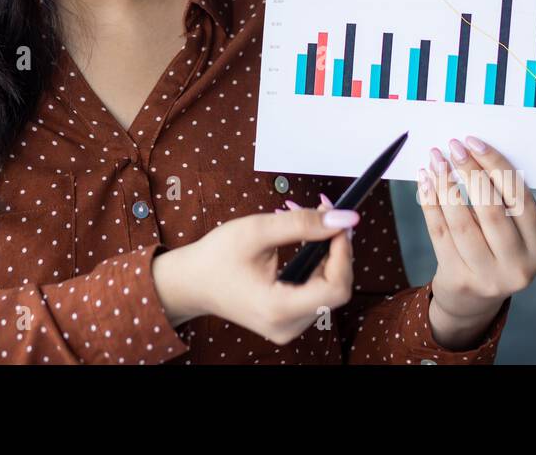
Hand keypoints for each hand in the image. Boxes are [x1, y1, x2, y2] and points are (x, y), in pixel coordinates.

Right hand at [152, 203, 358, 344]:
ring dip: (326, 251)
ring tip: (308, 218)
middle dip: (336, 246)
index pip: (336, 287)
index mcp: (279, 308)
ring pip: (330, 288)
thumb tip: (344, 218)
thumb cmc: (216, 257)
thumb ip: (302, 224)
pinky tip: (304, 239)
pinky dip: (316, 263)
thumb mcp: (256, 230)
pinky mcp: (288, 320)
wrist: (191, 282)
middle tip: (324, 210)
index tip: (338, 221)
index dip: (344, 252)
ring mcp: (289, 326)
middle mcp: (288, 326)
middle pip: (337, 288)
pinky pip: (317, 292)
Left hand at [416, 136, 535, 349]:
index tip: (476, 143)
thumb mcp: (511, 235)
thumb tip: (474, 153)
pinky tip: (426, 182)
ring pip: (461, 222)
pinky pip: (439, 233)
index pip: (520, 199)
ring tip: (436, 161)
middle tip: (454, 147)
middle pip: (491, 210)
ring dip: (445, 185)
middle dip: (470, 172)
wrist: (472, 302)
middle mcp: (517, 265)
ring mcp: (487, 276)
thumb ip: (502, 203)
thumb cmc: (494, 254)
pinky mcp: (458, 278)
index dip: (497, 167)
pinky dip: (430, 203)